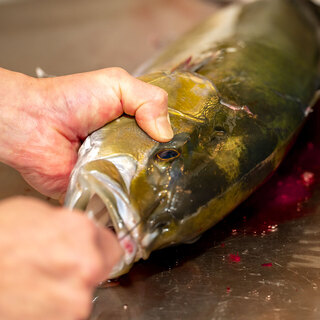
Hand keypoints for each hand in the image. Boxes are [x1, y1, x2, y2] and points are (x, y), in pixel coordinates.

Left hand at [0, 67, 172, 197]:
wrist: (35, 124)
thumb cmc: (71, 100)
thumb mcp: (116, 84)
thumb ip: (149, 99)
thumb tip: (166, 133)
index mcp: (133, 123)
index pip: (163, 135)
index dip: (174, 140)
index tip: (187, 146)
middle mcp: (126, 147)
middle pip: (157, 161)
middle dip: (165, 164)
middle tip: (174, 166)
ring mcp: (115, 169)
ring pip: (142, 182)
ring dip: (148, 181)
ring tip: (159, 182)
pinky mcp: (102, 188)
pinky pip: (121, 197)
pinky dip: (128, 198)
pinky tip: (139, 197)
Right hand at [0, 196, 121, 319]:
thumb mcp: (35, 215)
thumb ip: (68, 225)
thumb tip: (79, 234)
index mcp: (81, 231)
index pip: (113, 245)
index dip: (100, 248)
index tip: (94, 251)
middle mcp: (85, 265)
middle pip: (101, 269)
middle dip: (86, 267)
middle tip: (60, 265)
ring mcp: (74, 299)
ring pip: (84, 292)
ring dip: (69, 288)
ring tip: (40, 279)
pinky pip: (67, 311)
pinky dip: (56, 306)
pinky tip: (35, 294)